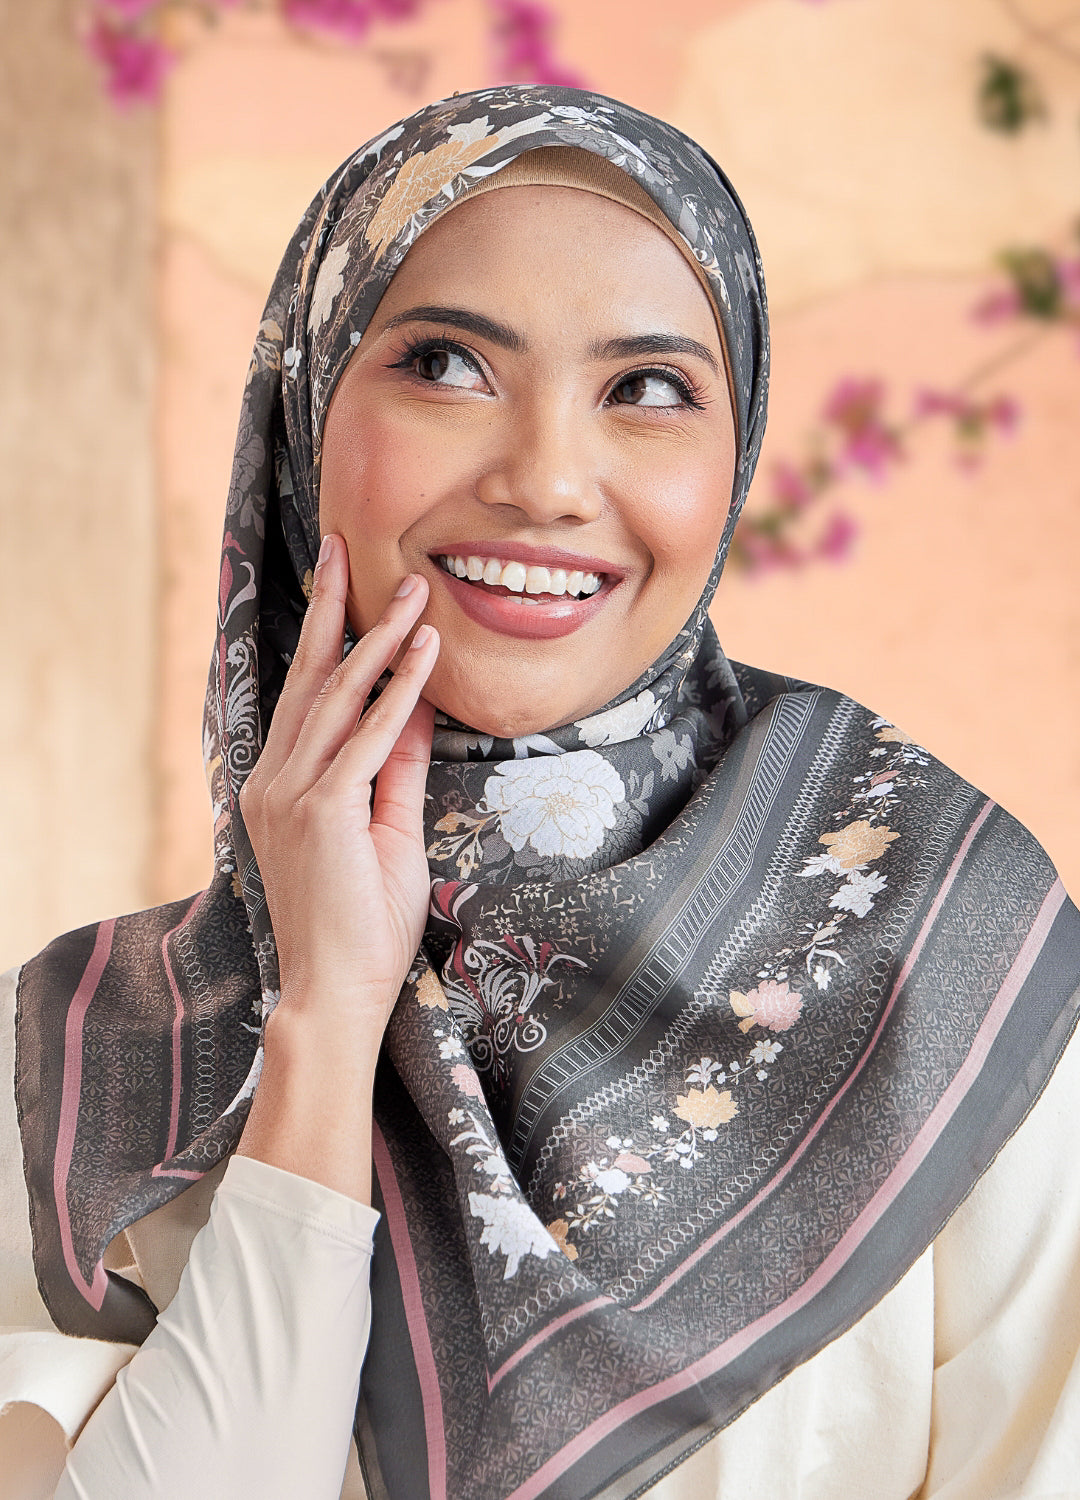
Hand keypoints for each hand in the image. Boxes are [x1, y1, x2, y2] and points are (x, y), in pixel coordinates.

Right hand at [238, 533, 438, 1042]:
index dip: (326, 638)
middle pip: (308, 679)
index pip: (306, 698)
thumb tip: (416, 708)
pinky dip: (399, 691)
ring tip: (411, 590)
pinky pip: (368, 738)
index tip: (344, 585)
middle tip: (348, 548)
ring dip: (379, 639)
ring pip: (337, 698)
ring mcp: (291, 795)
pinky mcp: (322, 812)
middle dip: (334, 610)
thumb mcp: (387, 830)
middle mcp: (273, 782)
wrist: (337, 991)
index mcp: (279, 786)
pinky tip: (424, 651)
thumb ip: (396, 767)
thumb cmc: (362, 923)